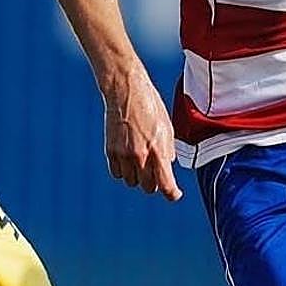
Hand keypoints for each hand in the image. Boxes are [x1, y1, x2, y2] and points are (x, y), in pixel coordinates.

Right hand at [102, 74, 182, 201]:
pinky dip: (123, 171)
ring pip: (131, 182)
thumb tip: (168, 166)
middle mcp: (140, 156)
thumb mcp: (167, 127)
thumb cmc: (150, 106)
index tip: (175, 194)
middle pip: (149, 188)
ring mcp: (123, 155)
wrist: (126, 91)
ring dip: (138, 177)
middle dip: (155, 182)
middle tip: (156, 171)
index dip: (172, 194)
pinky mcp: (111, 151)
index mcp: (158, 150)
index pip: (166, 185)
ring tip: (141, 161)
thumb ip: (168, 150)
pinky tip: (128, 159)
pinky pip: (117, 173)